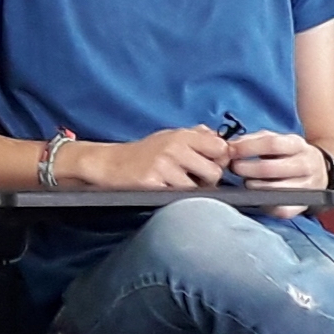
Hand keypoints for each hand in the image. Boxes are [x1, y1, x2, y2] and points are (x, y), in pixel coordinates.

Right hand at [73, 127, 228, 189]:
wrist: (109, 163)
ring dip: (191, 192)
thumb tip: (224, 142)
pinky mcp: (153, 183)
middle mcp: (174, 147)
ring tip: (176, 186)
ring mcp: (163, 166)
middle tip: (193, 180)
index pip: (220, 146)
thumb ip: (197, 136)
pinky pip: (179, 197)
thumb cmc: (143, 153)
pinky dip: (176, 198)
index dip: (219, 159)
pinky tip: (165, 191)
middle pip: (214, 171)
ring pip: (198, 188)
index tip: (209, 164)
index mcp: (181, 135)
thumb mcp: (169, 136)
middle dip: (207, 180)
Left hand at [228, 129, 331, 218]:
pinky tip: (258, 197)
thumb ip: (253, 140)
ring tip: (246, 182)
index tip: (231, 151)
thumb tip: (231, 146)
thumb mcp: (276, 139)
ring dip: (253, 186)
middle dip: (246, 169)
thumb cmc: (289, 154)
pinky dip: (266, 205)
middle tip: (234, 168)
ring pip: (275, 190)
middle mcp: (305, 165)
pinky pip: (282, 210)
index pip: (271, 144)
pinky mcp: (303, 205)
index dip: (247, 148)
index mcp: (297, 145)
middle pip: (270, 169)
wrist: (320, 170)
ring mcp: (307, 187)